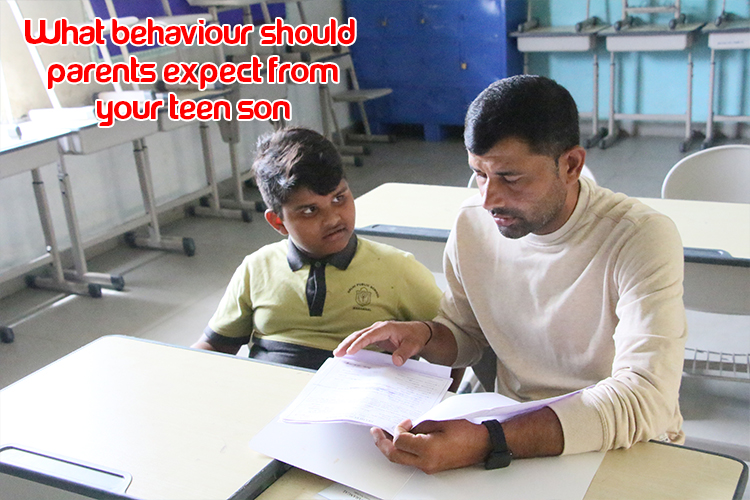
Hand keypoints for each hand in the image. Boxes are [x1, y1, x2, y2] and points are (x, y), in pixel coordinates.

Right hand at [333, 321, 430, 365]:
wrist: (420, 332)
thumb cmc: (415, 337)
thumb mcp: (412, 346)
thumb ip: (404, 353)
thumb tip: (396, 362)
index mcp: (386, 328)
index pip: (369, 335)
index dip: (359, 343)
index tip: (350, 351)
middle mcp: (378, 328)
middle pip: (359, 334)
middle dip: (347, 343)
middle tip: (337, 353)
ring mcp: (376, 331)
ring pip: (358, 336)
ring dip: (347, 343)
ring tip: (337, 353)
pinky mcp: (376, 336)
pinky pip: (362, 340)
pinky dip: (353, 345)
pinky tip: (347, 352)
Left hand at [371, 419, 490, 474]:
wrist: (484, 443)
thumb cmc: (468, 431)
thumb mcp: (440, 421)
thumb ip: (420, 426)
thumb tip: (407, 428)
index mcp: (428, 449)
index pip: (400, 441)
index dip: (397, 429)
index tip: (404, 422)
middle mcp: (426, 462)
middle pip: (394, 456)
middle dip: (381, 443)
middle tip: (375, 432)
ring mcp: (429, 467)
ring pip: (401, 460)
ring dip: (391, 447)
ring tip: (384, 436)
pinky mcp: (432, 467)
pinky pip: (411, 460)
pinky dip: (404, 451)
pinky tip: (403, 441)